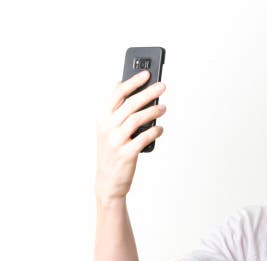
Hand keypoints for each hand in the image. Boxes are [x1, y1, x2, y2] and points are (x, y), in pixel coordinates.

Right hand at [94, 69, 166, 201]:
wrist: (108, 181)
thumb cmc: (113, 152)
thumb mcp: (110, 131)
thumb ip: (121, 114)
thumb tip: (142, 95)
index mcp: (102, 118)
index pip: (117, 93)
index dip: (133, 81)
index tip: (147, 73)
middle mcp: (107, 127)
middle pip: (130, 103)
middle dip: (148, 92)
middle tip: (162, 85)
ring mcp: (116, 140)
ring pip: (138, 119)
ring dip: (153, 111)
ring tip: (164, 107)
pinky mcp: (126, 153)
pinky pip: (144, 138)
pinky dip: (154, 131)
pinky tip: (160, 129)